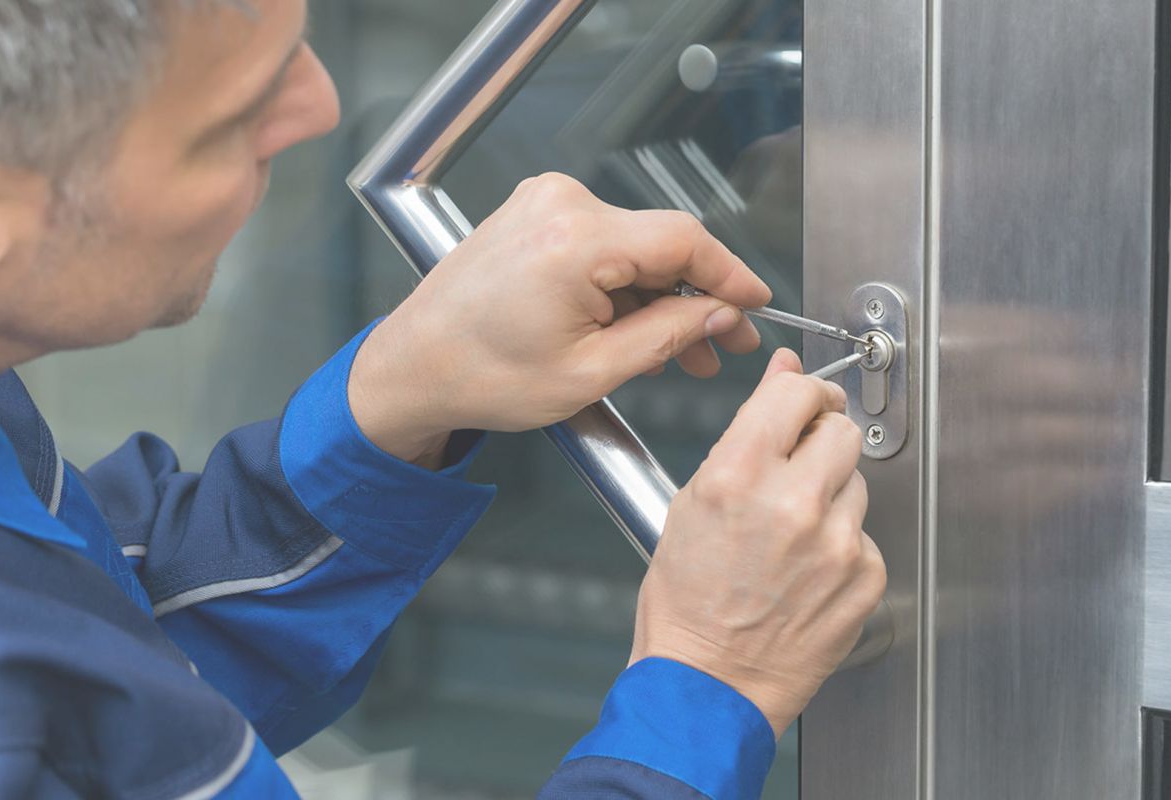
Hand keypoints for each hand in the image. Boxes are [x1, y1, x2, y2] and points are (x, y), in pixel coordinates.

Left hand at [348, 173, 770, 463]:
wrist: (414, 368)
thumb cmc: (481, 376)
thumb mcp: (591, 373)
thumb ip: (667, 336)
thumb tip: (719, 315)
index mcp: (574, 241)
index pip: (684, 240)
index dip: (731, 274)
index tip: (756, 304)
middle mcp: (559, 206)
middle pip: (660, 244)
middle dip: (696, 299)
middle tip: (721, 347)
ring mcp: (543, 204)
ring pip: (633, 248)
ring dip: (660, 297)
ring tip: (681, 353)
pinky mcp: (534, 215)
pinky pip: (601, 245)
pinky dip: (624, 285)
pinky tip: (638, 329)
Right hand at [629, 348, 886, 735]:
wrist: (709, 686)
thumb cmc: (687, 605)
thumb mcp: (693, 502)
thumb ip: (746, 433)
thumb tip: (783, 376)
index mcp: (739, 474)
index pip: (798, 391)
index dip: (802, 392)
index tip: (803, 401)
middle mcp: (793, 502)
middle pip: (841, 429)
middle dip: (822, 438)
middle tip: (799, 465)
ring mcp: (837, 542)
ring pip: (856, 481)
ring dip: (831, 494)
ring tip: (791, 534)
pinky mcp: (865, 576)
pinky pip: (865, 534)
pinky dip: (842, 544)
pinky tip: (806, 569)